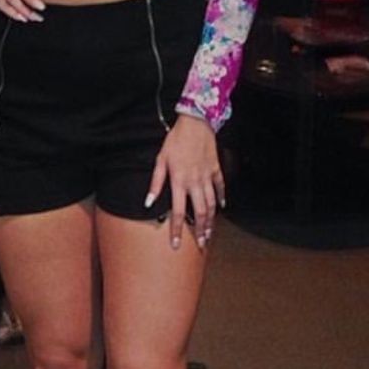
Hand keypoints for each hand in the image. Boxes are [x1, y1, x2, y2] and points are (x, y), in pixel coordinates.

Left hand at [145, 113, 224, 251]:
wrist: (196, 122)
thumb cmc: (176, 140)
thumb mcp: (161, 160)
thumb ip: (155, 183)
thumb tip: (148, 202)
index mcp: (180, 181)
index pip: (179, 212)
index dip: (178, 230)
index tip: (176, 244)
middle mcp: (195, 182)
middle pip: (200, 213)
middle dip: (201, 231)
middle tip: (201, 245)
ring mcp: (208, 177)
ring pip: (212, 204)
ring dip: (211, 221)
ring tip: (209, 234)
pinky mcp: (216, 169)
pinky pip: (220, 188)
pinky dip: (221, 198)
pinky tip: (221, 208)